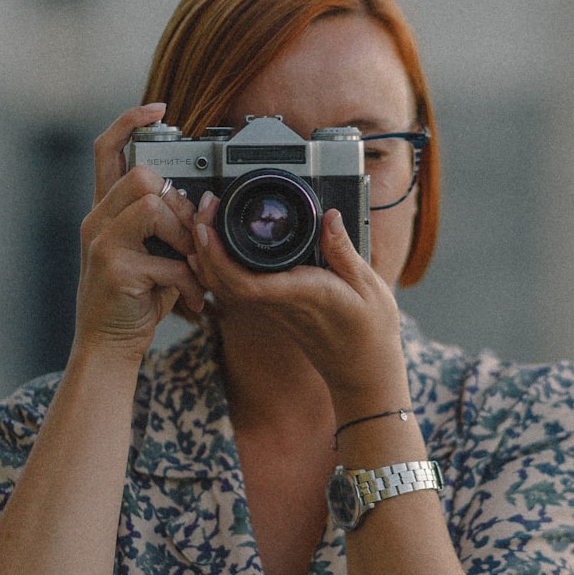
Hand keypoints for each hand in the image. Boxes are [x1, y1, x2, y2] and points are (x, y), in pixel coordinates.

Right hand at [75, 104, 204, 361]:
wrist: (106, 346)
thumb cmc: (135, 299)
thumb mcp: (148, 253)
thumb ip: (166, 225)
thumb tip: (203, 204)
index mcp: (104, 211)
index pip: (106, 149)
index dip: (130, 121)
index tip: (160, 108)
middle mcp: (96, 221)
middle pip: (140, 175)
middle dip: (179, 204)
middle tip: (191, 239)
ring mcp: (101, 245)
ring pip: (152, 206)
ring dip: (186, 238)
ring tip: (192, 268)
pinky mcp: (116, 272)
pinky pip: (168, 259)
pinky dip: (190, 281)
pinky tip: (191, 300)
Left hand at [190, 192, 405, 404]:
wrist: (363, 368)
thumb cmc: (369, 330)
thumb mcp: (367, 285)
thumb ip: (343, 250)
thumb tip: (330, 216)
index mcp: (300, 294)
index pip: (245, 281)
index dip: (218, 254)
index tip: (208, 224)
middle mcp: (278, 303)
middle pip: (223, 280)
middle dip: (204, 244)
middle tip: (205, 206)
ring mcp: (272, 309)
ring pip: (224, 286)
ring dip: (207, 254)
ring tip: (206, 218)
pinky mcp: (272, 309)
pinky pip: (235, 289)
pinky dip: (218, 267)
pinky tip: (215, 248)